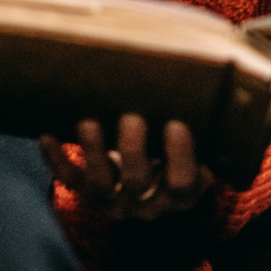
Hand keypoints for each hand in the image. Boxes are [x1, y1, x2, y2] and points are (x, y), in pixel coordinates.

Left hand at [41, 114, 213, 220]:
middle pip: (138, 183)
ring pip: (99, 184)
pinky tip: (47, 134)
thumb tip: (222, 67)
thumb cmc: (184, 149)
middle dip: (132, 150)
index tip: (177, 123)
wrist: (158, 183)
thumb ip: (211, 125)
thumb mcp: (204, 147)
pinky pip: (69, 180)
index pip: (184, 183)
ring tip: (88, 122)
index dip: (180, 156)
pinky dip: (55, 160)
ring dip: (93, 152)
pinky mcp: (87, 193)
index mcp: (182, 194)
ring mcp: (114, 201)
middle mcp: (148, 203)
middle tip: (132, 117)